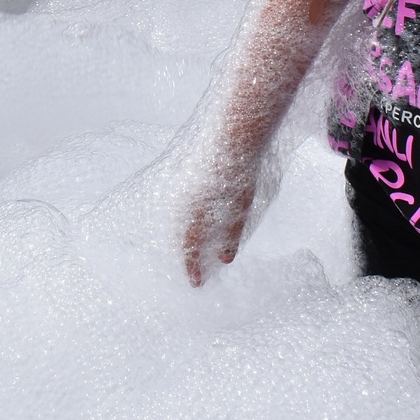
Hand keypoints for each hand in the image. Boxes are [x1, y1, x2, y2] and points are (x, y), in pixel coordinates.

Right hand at [180, 162, 259, 284]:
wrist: (232, 135)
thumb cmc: (240, 172)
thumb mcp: (241, 207)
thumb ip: (231, 234)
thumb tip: (224, 260)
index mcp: (194, 210)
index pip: (188, 247)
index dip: (192, 268)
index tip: (196, 284)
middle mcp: (181, 202)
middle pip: (178, 236)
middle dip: (187, 255)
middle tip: (196, 271)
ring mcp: (179, 189)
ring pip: (178, 223)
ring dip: (185, 239)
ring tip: (197, 252)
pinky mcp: (182, 179)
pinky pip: (180, 208)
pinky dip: (186, 223)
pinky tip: (197, 226)